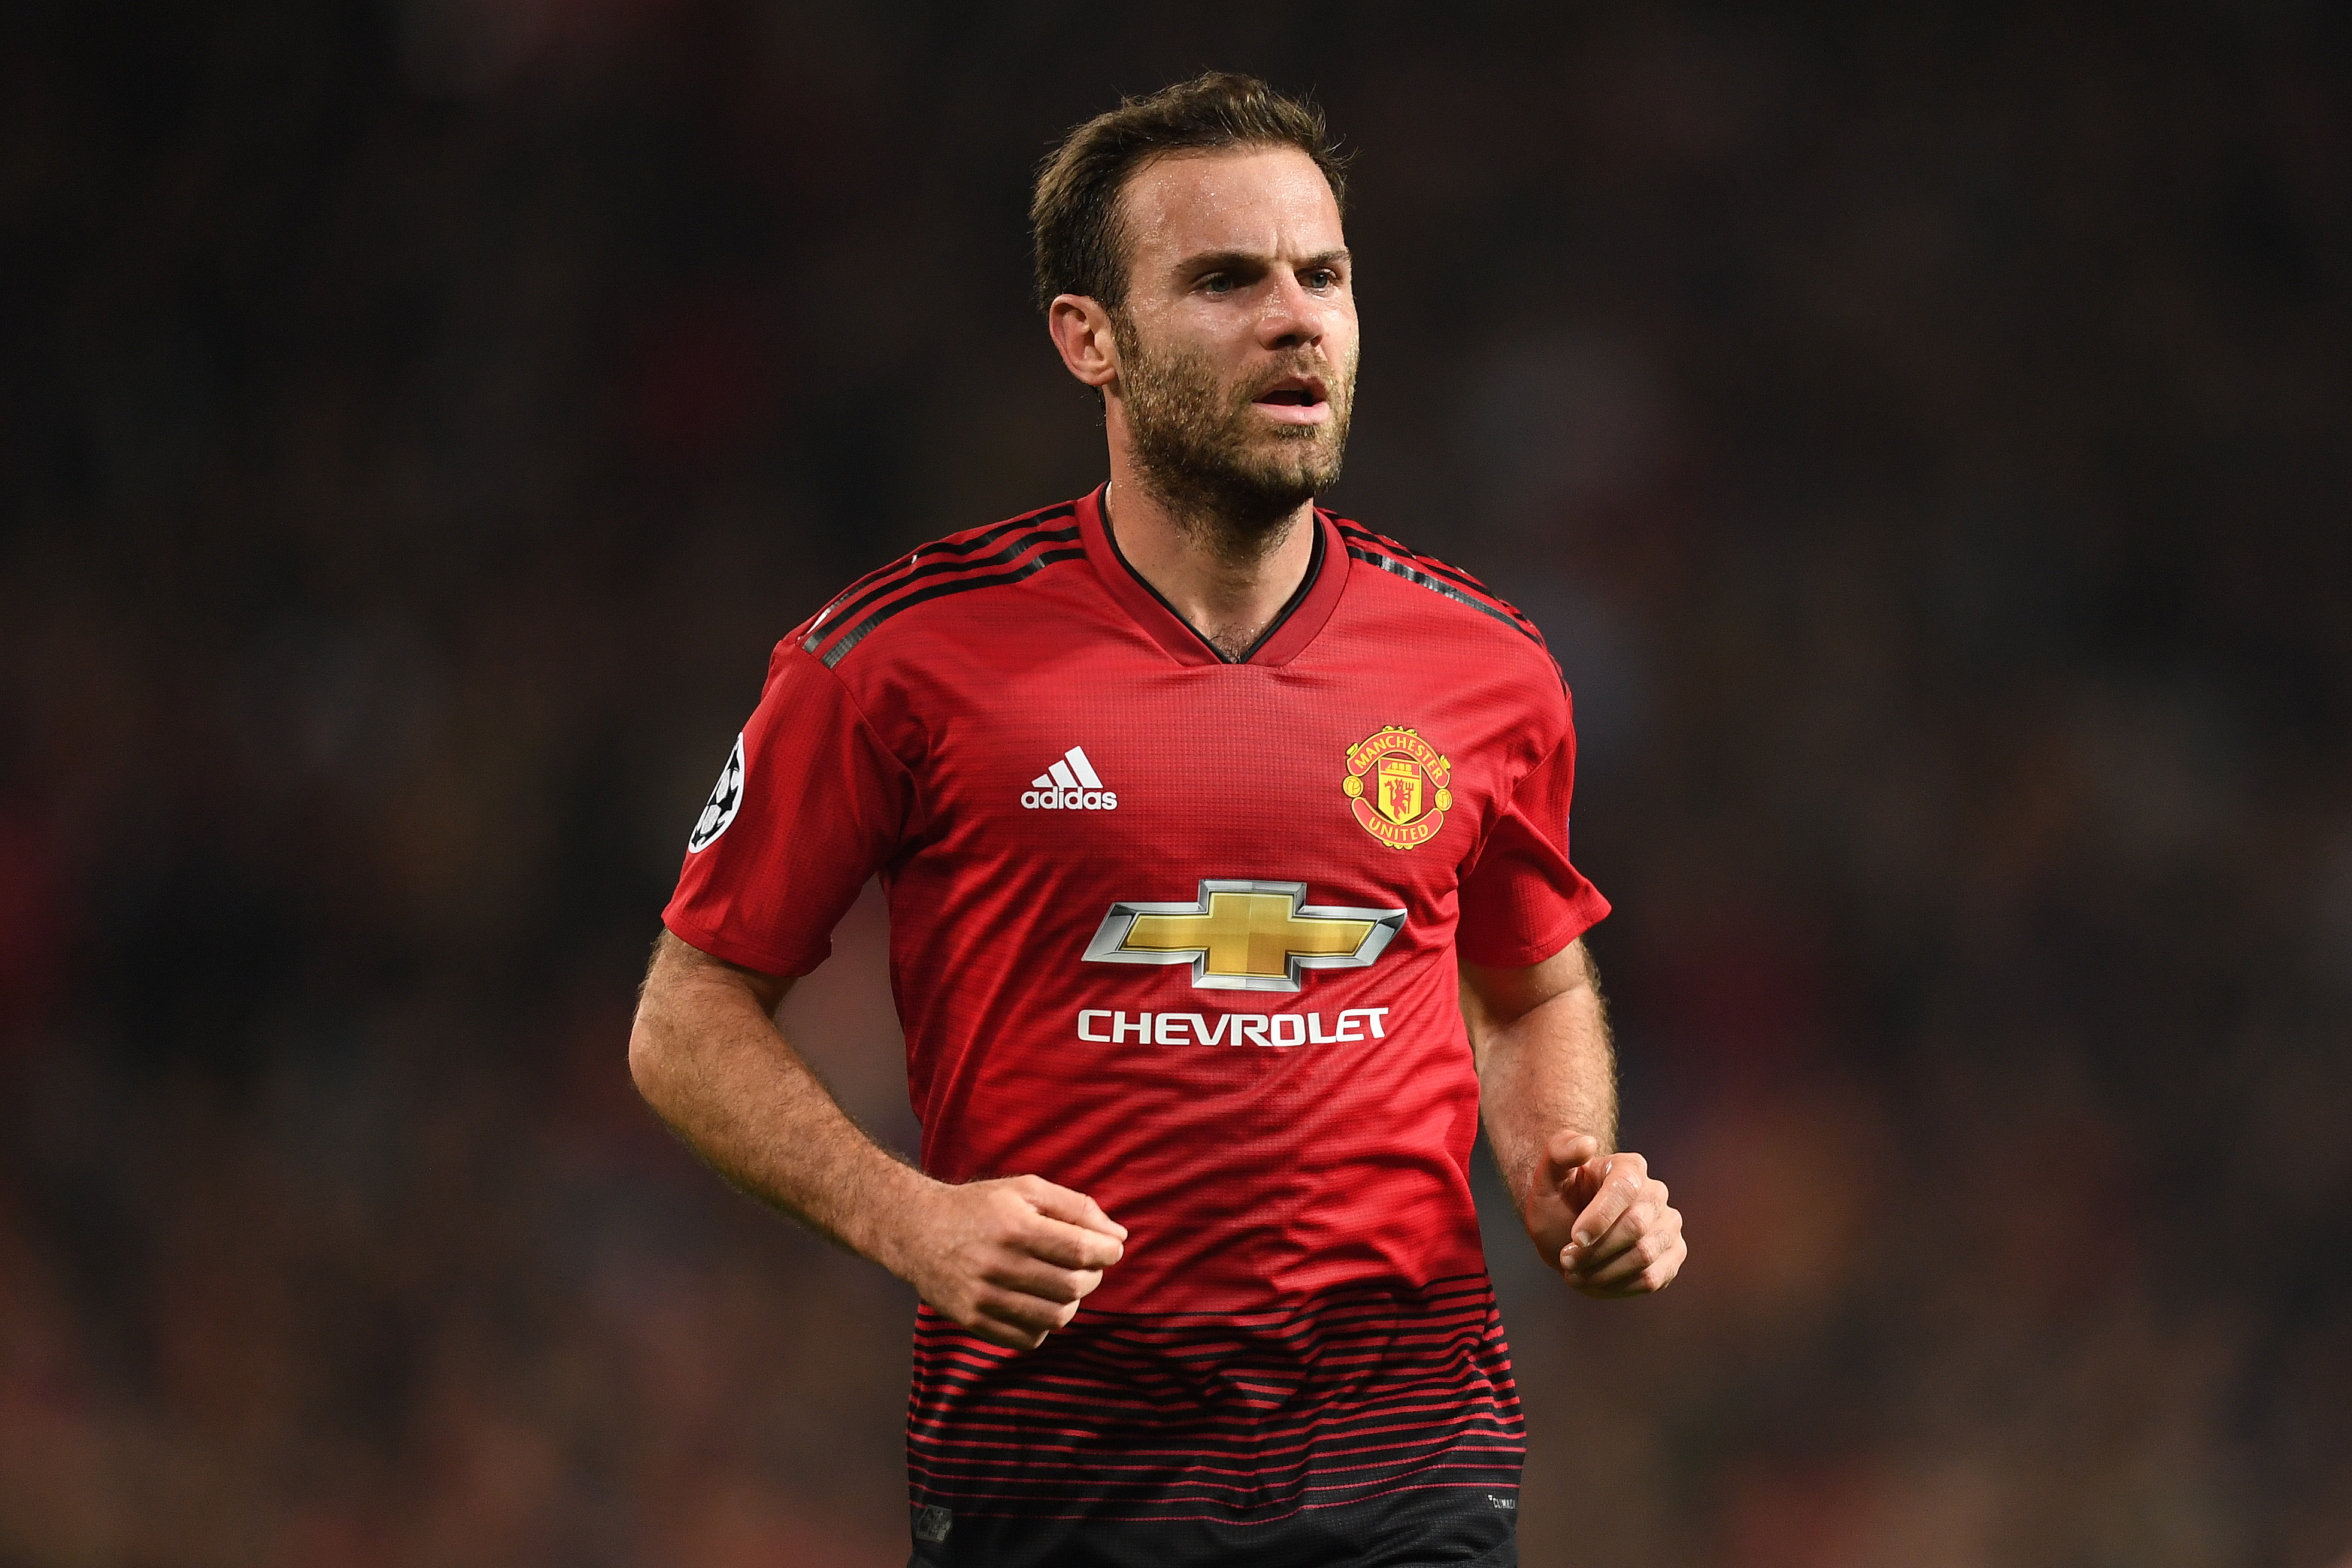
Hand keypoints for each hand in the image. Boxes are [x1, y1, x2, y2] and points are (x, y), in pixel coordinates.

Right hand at [891, 1174, 1126, 1348]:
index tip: (1111, 1247)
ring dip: (1072, 1301)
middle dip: (1094, 1276)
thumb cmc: (979, 1206)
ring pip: (1055, 1317)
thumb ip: (1076, 1207)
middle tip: (1088, 1264)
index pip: (1081, 1250)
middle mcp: (998, 1265)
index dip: (1108, 1251)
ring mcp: (984, 1298)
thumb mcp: (1026, 1189)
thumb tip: (1119, 1236)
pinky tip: (1038, 1301)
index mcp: (1015, 1227)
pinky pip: (1029, 1338)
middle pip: (1073, 1286)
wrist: (917, 1230)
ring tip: (1064, 1283)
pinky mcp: (973, 1321)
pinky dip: (1044, 1324)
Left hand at [1523, 1132, 1683, 1298]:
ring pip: (1644, 1256)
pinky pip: (1653, 1279)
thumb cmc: (1559, 1203)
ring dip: (1603, 1271)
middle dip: (1596, 1250)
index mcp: (1629, 1167)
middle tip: (1566, 1259)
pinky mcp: (1672, 1255)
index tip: (1574, 1239)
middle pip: (1636, 1226)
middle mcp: (1656, 1193)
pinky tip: (1596, 1280)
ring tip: (1576, 1271)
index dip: (1599, 1218)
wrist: (1567, 1235)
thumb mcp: (1547, 1178)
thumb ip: (1559, 1152)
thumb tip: (1587, 1142)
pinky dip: (1619, 1286)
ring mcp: (1668, 1225)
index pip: (1624, 1189)